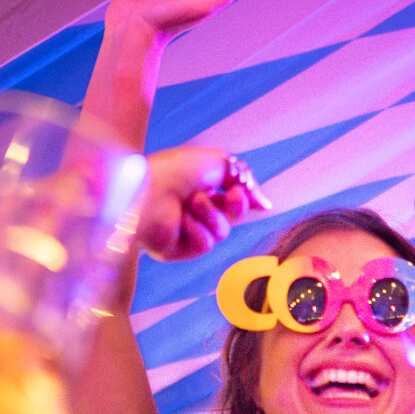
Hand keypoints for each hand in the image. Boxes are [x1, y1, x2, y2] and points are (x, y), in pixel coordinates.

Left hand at [137, 146, 270, 261]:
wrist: (149, 187)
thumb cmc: (177, 169)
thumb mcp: (218, 163)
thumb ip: (246, 181)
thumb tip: (266, 205)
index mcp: (197, 187)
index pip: (231, 200)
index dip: (242, 197)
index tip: (243, 190)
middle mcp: (191, 210)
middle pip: (231, 217)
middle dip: (234, 206)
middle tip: (229, 195)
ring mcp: (184, 231)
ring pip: (221, 232)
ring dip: (211, 214)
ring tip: (191, 202)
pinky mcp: (176, 250)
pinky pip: (204, 244)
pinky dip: (197, 229)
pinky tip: (180, 220)